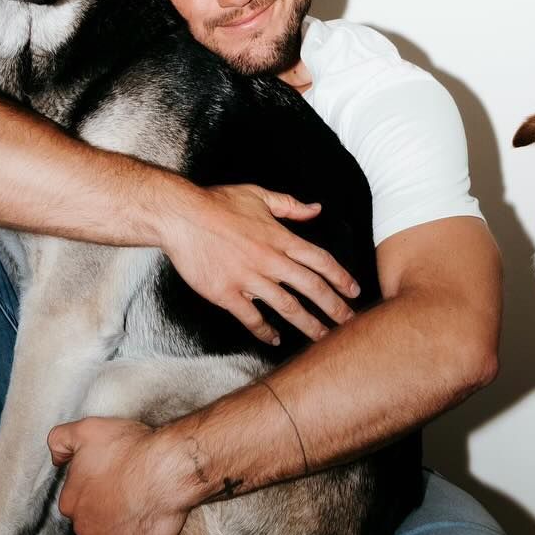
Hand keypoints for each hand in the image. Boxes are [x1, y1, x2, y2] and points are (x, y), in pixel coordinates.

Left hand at [49, 417, 194, 534]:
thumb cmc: (130, 448)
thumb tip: (56, 458)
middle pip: (92, 523)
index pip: (77, 501)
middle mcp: (83, 527)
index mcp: (71, 501)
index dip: (96, 490)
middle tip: (128, 494)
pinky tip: (147, 524)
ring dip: (121, 530)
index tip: (114, 480)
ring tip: (140, 508)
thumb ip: (60, 441)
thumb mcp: (87, 430)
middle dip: (106, 512)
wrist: (167, 470)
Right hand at [158, 182, 359, 344]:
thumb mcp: (258, 195)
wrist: (180, 216)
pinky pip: (251, 318)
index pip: (321, 261)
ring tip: (323, 338)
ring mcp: (249, 278)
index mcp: (280, 238)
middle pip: (312, 288)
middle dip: (335, 308)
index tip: (354, 292)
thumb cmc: (217, 203)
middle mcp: (270, 260)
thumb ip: (290, 205)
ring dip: (309, 325)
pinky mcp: (227, 293)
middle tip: (350, 323)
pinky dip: (265, 331)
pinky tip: (275, 340)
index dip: (341, 278)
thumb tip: (315, 209)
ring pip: (288, 307)